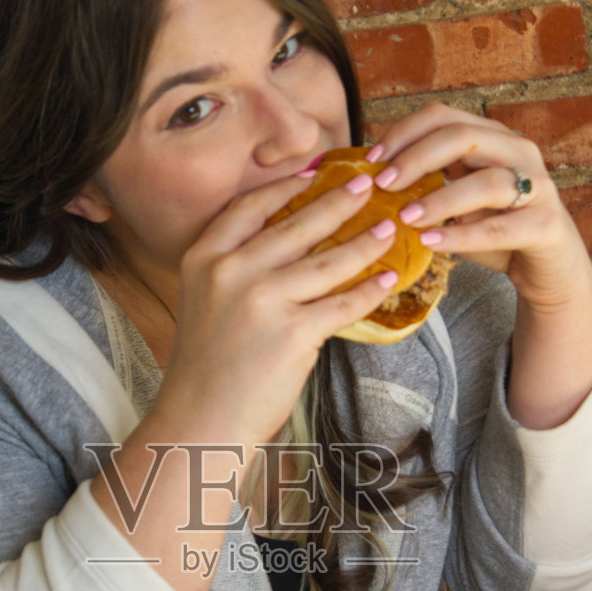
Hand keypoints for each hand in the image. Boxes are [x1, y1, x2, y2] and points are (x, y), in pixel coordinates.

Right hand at [158, 167, 402, 447]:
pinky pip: (343, 304)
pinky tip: (388, 279)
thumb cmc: (207, 366)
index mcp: (205, 258)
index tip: (317, 170)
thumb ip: (236, 268)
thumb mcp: (204, 301)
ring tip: (390, 227)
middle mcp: (232, 271)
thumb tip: (288, 240)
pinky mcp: (293, 333)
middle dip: (340, 200)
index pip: (252, 207)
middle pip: (298, 224)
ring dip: (366, 240)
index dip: (288, 185)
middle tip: (368, 184)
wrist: (201, 419)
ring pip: (329, 261)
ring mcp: (263, 301)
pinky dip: (370, 290)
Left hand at [365, 102, 591, 314]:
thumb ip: (427, 183)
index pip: (443, 117)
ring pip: (486, 183)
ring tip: (405, 218)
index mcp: (492, 137)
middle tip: (383, 184)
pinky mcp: (545, 225)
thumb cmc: (493, 228)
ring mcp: (537, 187)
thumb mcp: (456, 199)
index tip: (371, 160)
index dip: (404, 132)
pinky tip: (431, 243)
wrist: (546, 267)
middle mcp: (518, 152)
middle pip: (464, 137)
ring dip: (440, 199)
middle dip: (417, 158)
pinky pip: (501, 228)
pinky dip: (463, 236)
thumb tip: (368, 178)